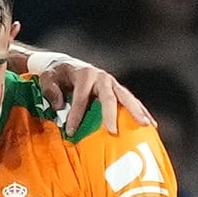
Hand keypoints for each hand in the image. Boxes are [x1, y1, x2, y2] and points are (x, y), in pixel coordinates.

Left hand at [36, 57, 154, 135]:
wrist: (65, 65)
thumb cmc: (55, 74)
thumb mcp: (47, 78)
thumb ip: (50, 90)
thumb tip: (60, 106)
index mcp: (84, 74)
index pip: (81, 98)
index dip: (76, 115)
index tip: (71, 131)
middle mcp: (101, 77)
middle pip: (109, 97)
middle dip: (112, 115)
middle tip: (114, 132)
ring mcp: (111, 83)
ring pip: (126, 98)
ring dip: (136, 111)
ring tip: (146, 125)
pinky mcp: (116, 89)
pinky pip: (130, 101)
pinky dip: (141, 110)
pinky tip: (151, 123)